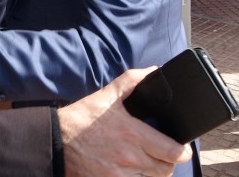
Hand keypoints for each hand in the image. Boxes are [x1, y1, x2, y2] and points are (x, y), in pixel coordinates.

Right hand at [57, 68, 191, 176]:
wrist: (56, 140)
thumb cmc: (82, 117)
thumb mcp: (107, 95)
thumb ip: (132, 80)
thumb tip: (153, 72)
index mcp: (133, 134)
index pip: (173, 152)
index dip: (182, 151)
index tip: (181, 148)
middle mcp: (129, 157)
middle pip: (166, 170)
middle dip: (169, 162)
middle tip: (164, 154)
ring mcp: (120, 174)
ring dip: (154, 172)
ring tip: (148, 162)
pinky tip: (132, 171)